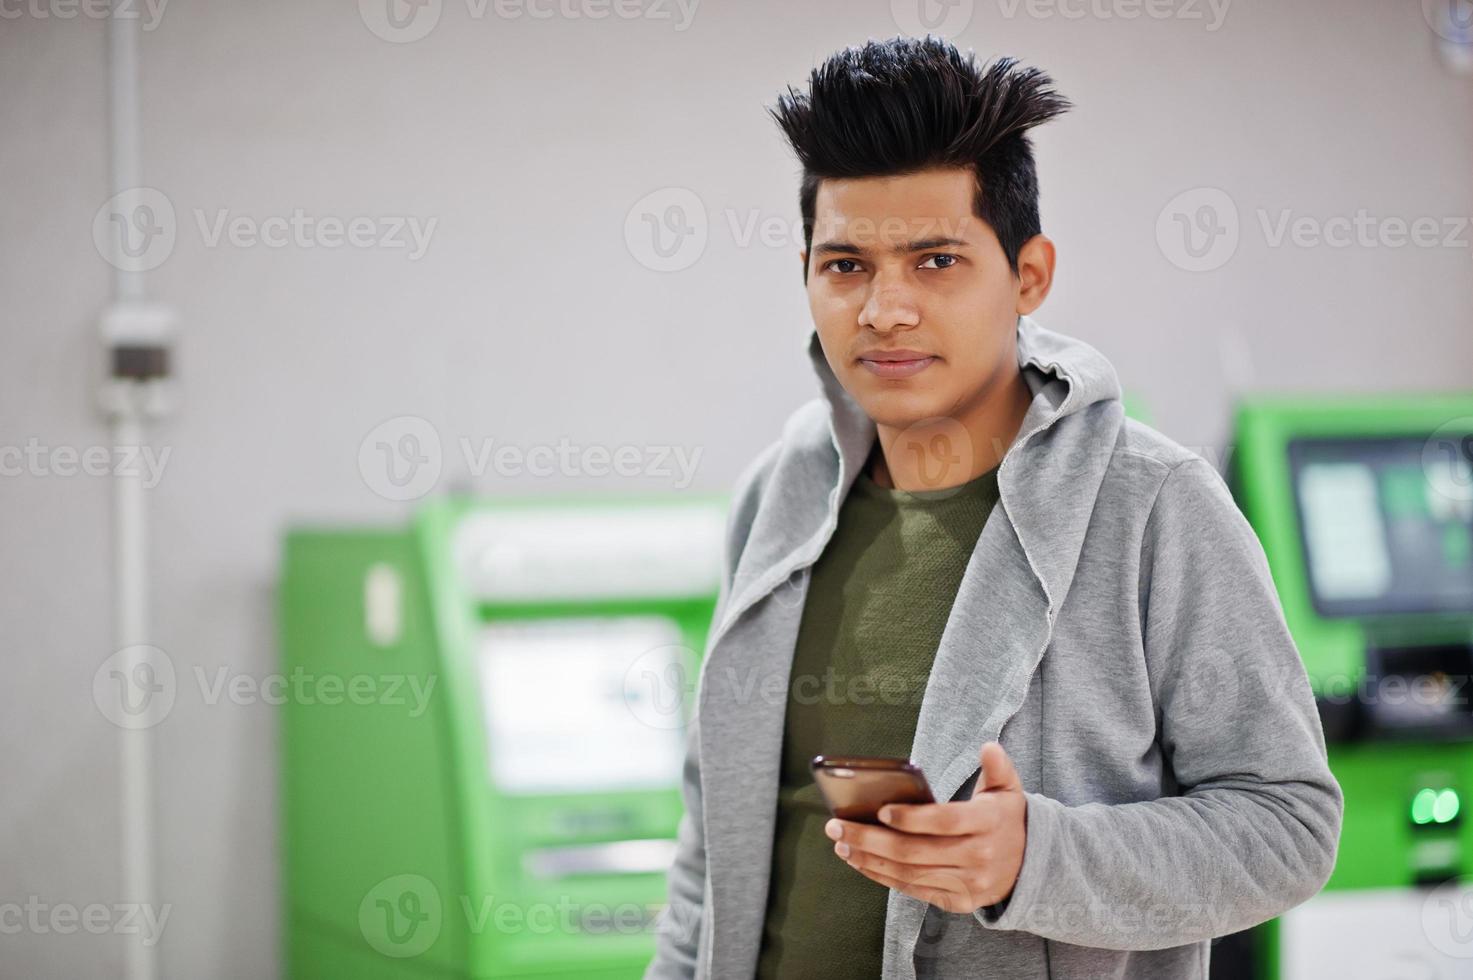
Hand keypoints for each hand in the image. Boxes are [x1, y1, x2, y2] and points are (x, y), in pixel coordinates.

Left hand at [823, 741, 1026, 913]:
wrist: (1033, 867)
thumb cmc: (1007, 819)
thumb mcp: (1009, 790)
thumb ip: (998, 767)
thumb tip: (989, 746)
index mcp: (988, 823)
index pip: (945, 822)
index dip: (912, 818)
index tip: (880, 810)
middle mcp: (978, 857)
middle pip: (916, 852)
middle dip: (871, 839)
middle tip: (837, 826)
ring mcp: (967, 883)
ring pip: (910, 874)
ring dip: (869, 859)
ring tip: (841, 843)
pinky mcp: (957, 901)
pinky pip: (913, 890)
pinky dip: (882, 877)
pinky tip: (860, 862)